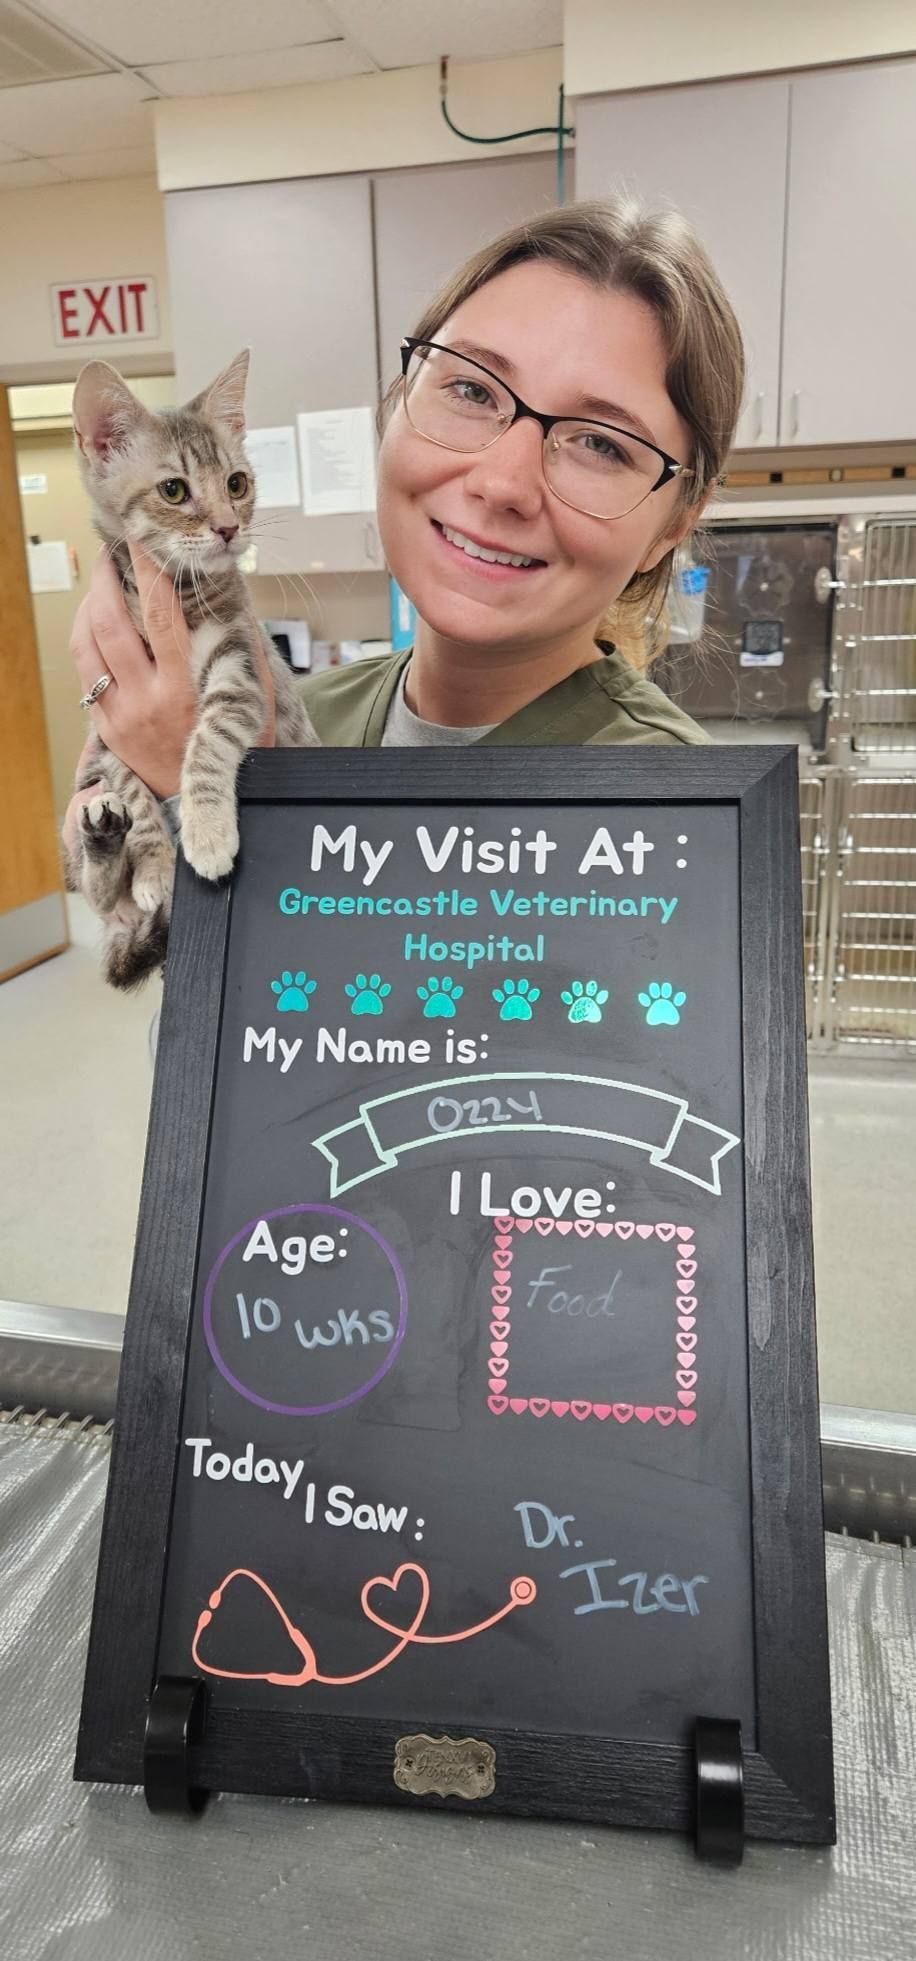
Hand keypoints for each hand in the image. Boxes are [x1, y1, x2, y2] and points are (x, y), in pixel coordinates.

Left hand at [69, 544, 275, 798]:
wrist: (206, 805)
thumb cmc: (237, 750)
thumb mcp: (252, 703)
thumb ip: (244, 653)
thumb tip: (234, 600)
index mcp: (185, 689)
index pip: (160, 614)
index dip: (148, 571)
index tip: (142, 541)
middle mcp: (148, 700)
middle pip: (111, 622)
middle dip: (107, 579)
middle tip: (112, 552)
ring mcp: (121, 714)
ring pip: (88, 644)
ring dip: (90, 604)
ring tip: (102, 582)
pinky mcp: (107, 726)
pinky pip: (85, 671)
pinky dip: (85, 637)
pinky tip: (95, 622)